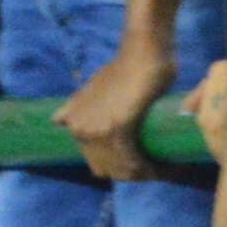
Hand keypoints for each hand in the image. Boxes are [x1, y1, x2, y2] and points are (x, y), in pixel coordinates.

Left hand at [53, 29, 176, 182]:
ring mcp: (96, 131)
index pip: (96, 163)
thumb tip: (56, 121)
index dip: (120, 167)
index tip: (143, 164)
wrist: (142, 53)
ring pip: (124, 171)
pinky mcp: (117, 130)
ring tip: (169, 167)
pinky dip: (154, 170)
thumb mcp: (90, 89)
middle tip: (158, 166)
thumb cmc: (124, 69)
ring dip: (147, 173)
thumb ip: (77, 106)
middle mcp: (79, 130)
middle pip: (109, 171)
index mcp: (72, 122)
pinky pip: (135, 164)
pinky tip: (171, 168)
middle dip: (133, 172)